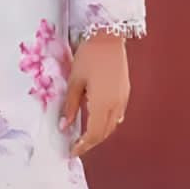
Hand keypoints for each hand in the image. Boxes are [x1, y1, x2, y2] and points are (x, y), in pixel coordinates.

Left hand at [59, 31, 129, 157]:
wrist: (108, 37)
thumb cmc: (89, 56)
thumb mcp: (74, 81)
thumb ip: (70, 106)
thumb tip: (64, 126)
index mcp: (102, 104)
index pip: (94, 134)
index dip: (83, 146)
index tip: (72, 151)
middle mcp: (116, 104)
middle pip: (105, 133)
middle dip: (91, 143)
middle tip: (76, 147)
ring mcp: (123, 99)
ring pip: (113, 125)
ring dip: (100, 134)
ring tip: (85, 136)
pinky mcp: (125, 92)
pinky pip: (118, 115)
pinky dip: (107, 123)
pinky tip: (98, 121)